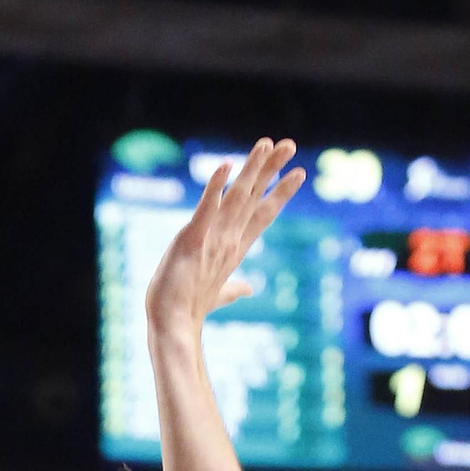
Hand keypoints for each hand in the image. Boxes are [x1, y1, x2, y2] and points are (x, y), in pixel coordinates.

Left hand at [145, 138, 306, 341]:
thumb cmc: (189, 308)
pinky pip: (206, 209)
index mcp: (234, 248)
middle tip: (290, 144)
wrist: (172, 326)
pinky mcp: (192, 240)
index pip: (263, 214)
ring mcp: (214, 239)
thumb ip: (234, 288)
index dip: (280, 192)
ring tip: (266, 144)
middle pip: (256, 198)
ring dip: (252, 169)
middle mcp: (229, 240)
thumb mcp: (216, 293)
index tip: (298, 172)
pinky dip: (216, 187)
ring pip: (238, 197)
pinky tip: (225, 166)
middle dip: (272, 170)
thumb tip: (248, 289)